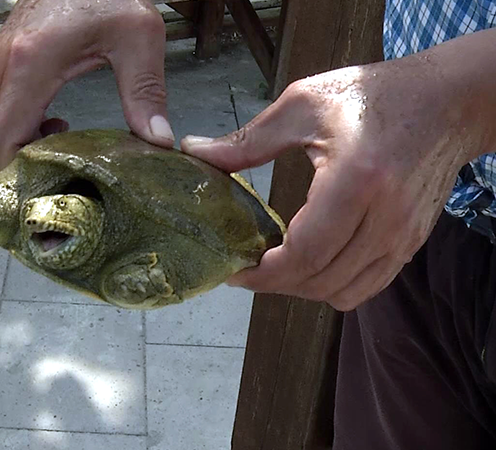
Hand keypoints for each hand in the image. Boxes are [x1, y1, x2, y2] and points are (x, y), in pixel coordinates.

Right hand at [0, 0, 174, 167]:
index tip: (57, 178)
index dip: (24, 169)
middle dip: (23, 163)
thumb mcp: (139, 38)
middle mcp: (2, 64)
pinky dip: (17, 126)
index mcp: (30, 62)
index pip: (4, 138)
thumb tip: (157, 141)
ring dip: (21, 144)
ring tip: (63, 141)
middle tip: (65, 166)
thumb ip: (146, 92)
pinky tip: (53, 122)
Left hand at [181, 53, 483, 310]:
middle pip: (321, 280)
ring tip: (275, 268)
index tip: (234, 271)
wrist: (448, 102)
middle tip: (246, 268)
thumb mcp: (303, 104)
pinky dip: (333, 286)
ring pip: (344, 292)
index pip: (304, 253)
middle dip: (275, 284)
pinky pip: (368, 286)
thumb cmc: (373, 95)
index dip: (264, 274)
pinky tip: (311, 264)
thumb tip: (196, 153)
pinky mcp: (412, 242)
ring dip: (303, 289)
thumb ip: (249, 139)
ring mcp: (404, 235)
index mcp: (356, 180)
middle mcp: (386, 217)